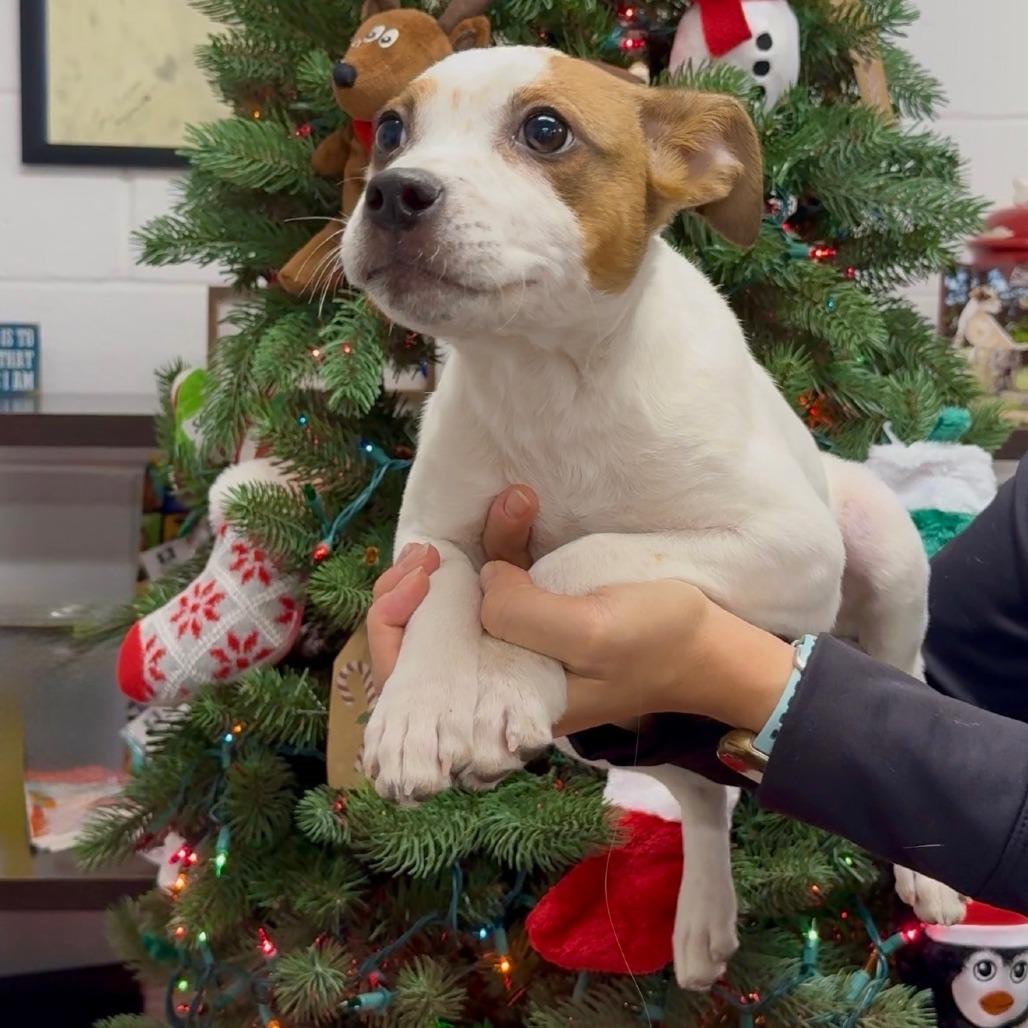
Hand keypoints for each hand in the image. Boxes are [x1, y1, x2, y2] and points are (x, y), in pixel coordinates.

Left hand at [368, 485, 793, 734]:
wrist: (711, 646)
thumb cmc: (658, 644)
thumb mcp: (593, 633)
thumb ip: (527, 616)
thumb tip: (482, 583)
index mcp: (497, 700)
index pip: (410, 678)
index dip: (397, 623)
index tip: (424, 569)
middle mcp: (495, 676)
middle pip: (422, 635)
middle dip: (419, 580)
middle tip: (439, 541)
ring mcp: (515, 643)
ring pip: (459, 601)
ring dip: (470, 548)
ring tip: (507, 501)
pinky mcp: (537, 616)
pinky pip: (497, 581)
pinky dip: (501, 541)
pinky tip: (518, 506)